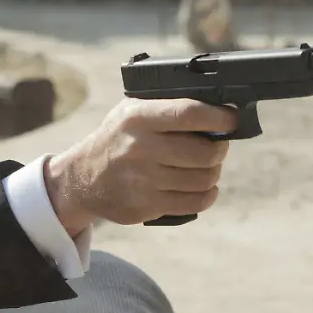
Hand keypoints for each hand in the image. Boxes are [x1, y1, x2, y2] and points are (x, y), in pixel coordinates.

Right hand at [46, 98, 236, 229]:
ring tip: (204, 167)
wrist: (81, 178)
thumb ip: (167, 106)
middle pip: (205, 152)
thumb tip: (219, 108)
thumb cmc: (117, 139)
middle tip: (215, 146)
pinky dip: (207, 195)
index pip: (191, 113)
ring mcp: (142, 180)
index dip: (220, 117)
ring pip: (204, 179)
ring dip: (212, 173)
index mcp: (138, 117)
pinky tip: (202, 188)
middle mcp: (139, 148)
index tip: (231, 119)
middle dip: (219, 149)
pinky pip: (195, 202)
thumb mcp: (131, 111)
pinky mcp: (145, 206)